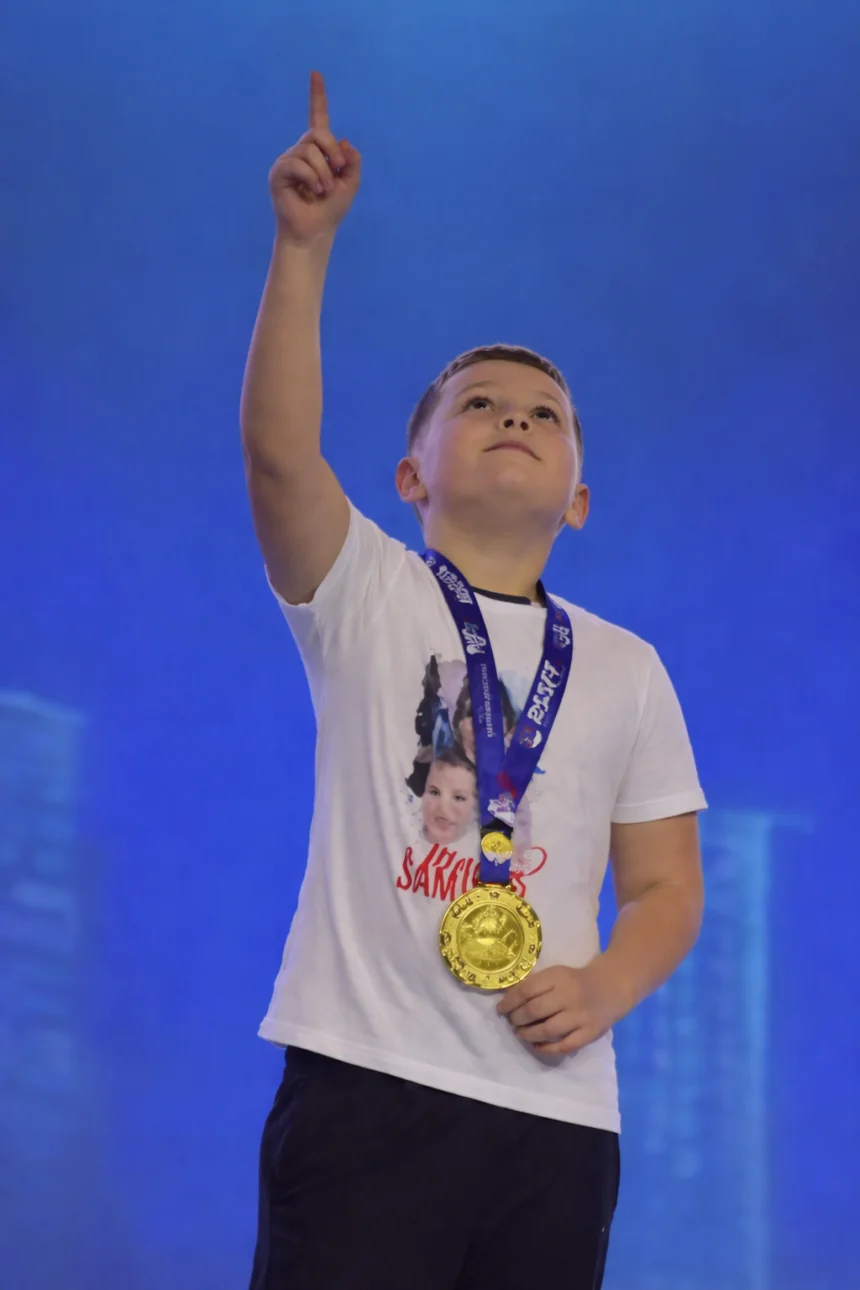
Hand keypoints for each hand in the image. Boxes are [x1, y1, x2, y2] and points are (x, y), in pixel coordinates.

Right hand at [269, 70, 361, 245]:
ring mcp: (288, 161)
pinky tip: (313, 191)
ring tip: (323, 190)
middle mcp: (301, 152)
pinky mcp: (278, 173)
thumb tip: (345, 140)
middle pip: (317, 133)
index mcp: (318, 151)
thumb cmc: (331, 210)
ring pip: (309, 150)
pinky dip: (311, 178)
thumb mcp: (350, 183)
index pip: (318, 118)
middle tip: (338, 171)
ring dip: (323, 172)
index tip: (315, 73)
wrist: (315, 232)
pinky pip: (297, 164)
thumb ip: (353, 161)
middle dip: (333, 151)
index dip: (317, 96)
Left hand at [496, 961, 621, 1056]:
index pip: (527, 990)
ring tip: (521, 1033)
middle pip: (534, 1010)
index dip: (510, 1001)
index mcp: (558, 978)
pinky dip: (547, 1049)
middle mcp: (569, 996)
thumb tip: (507, 996)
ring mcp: (580, 1016)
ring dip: (528, 1034)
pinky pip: (564, 1046)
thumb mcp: (556, 973)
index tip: (501, 1009)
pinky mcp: (589, 1033)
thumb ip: (535, 983)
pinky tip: (537, 1046)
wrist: (611, 987)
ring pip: (547, 1030)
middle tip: (512, 1021)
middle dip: (517, 1018)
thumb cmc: (576, 980)